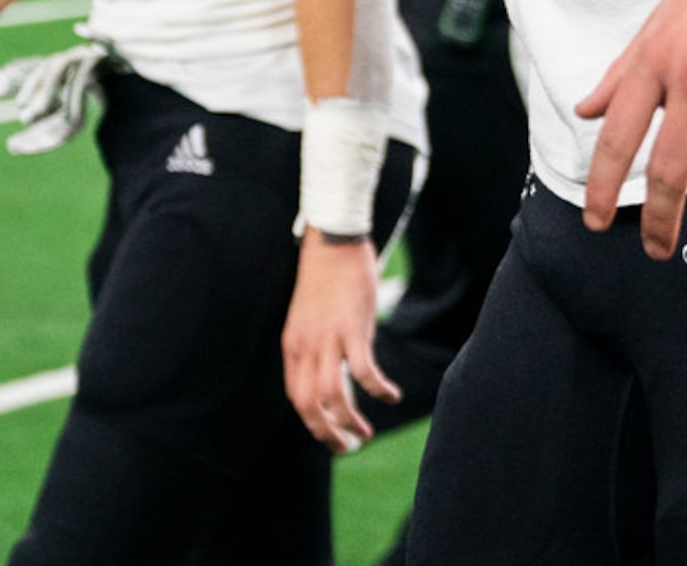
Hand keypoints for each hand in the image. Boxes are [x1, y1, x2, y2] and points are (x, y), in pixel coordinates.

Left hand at [282, 229, 400, 451]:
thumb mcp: (310, 317)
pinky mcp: (353, 328)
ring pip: (333, 396)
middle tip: (347, 446)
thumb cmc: (326, 277)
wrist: (332, 239)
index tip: (330, 434)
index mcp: (293, 344)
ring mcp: (328, 338)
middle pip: (309, 406)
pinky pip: (365, 371)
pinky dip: (378, 390)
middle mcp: (306, 346)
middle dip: (328, 434)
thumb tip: (334, 374)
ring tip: (366, 434)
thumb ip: (316, 346)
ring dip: (350, 422)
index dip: (312, 422)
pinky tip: (392, 396)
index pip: (296, 397)